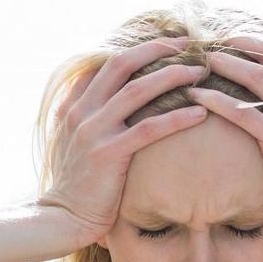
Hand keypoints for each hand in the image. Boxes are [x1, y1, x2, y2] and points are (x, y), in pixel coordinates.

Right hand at [38, 37, 210, 247]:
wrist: (63, 217)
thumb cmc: (75, 182)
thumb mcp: (69, 139)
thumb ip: (83, 113)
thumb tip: (100, 94)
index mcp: (75, 104)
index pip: (106, 63)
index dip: (138, 49)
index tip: (166, 44)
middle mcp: (82, 111)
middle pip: (121, 64)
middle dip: (156, 49)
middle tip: (186, 45)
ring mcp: (94, 131)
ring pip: (137, 90)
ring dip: (172, 76)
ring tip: (199, 71)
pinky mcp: (109, 154)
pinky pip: (148, 129)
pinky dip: (177, 117)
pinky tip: (200, 113)